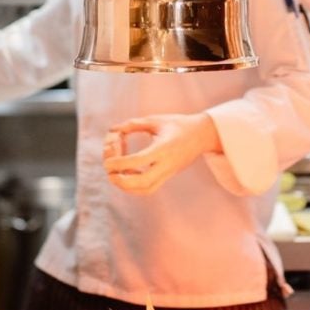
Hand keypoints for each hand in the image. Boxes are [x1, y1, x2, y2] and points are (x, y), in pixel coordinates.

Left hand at [103, 113, 220, 194]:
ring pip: (146, 189)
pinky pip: (150, 188)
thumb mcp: (156, 120)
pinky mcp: (168, 176)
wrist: (201, 135)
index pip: (140, 160)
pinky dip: (135, 187)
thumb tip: (113, 130)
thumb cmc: (177, 124)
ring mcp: (168, 172)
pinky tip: (127, 174)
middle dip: (122, 181)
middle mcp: (167, 164)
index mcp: (164, 148)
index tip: (108, 161)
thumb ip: (134, 125)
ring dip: (127, 187)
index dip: (120, 163)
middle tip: (110, 174)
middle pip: (143, 182)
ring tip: (117, 175)